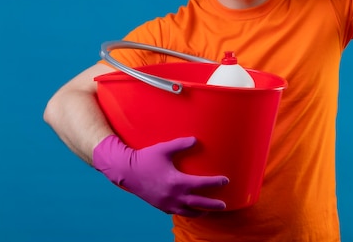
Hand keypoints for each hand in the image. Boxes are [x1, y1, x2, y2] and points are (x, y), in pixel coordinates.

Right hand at [93, 135, 228, 216]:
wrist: (126, 172)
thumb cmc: (145, 159)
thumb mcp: (164, 149)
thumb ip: (181, 144)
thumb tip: (196, 140)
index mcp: (176, 182)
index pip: (201, 184)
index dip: (215, 183)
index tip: (225, 180)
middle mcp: (173, 196)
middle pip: (198, 204)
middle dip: (213, 205)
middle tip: (224, 205)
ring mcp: (166, 203)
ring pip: (188, 212)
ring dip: (201, 212)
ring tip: (209, 211)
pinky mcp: (160, 206)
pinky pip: (177, 212)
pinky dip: (187, 212)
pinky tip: (190, 210)